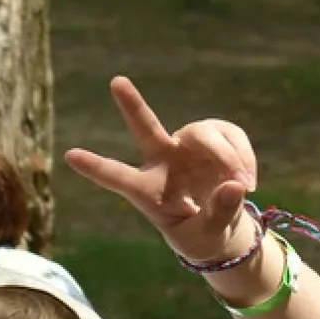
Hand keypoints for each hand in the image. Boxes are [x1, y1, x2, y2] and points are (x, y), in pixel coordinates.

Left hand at [65, 76, 258, 262]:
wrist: (223, 227)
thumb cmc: (203, 236)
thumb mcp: (209, 237)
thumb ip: (219, 214)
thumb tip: (234, 185)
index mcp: (147, 192)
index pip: (118, 178)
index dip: (95, 167)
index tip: (69, 156)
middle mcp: (162, 162)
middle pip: (146, 128)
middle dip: (132, 105)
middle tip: (116, 81)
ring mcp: (187, 147)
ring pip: (205, 133)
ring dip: (229, 157)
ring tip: (246, 185)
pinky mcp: (215, 139)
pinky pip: (231, 135)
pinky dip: (244, 157)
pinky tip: (250, 181)